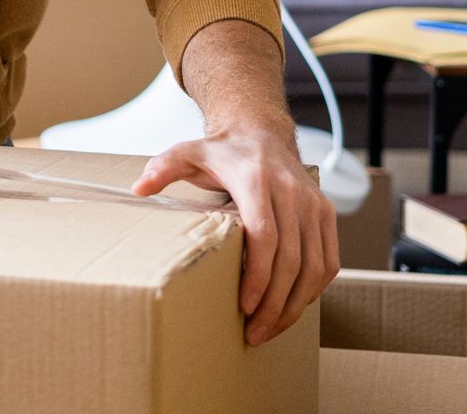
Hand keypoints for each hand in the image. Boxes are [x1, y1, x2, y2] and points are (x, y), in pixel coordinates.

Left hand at [131, 126, 338, 345]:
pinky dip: (313, 290)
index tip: (244, 306)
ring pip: (314, 266)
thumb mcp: (188, 153)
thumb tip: (138, 189)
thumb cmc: (223, 152)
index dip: (258, 276)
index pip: (265, 237)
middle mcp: (291, 193)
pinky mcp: (326, 214)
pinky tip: (292, 307)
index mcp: (257, 180)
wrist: (261, 133)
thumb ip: (163, 168)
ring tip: (270, 329)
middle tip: (254, 333)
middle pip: (291, 260)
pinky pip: (328, 260)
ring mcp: (313, 204)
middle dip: (274, 303)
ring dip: (294, 304)